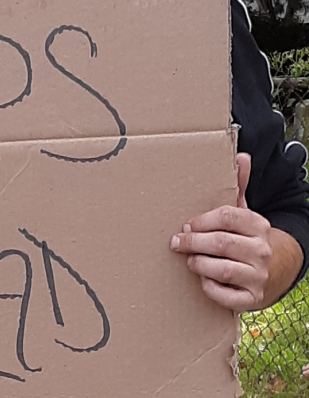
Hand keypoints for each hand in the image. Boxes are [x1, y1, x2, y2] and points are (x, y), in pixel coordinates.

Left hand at [170, 153, 302, 310]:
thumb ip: (239, 186)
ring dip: (199, 264)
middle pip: (220, 243)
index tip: (187, 225)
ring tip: (189, 260)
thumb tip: (241, 155)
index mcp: (258, 225)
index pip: (227, 216)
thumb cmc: (249, 237)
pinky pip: (226, 296)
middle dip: (193, 242)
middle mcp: (261, 250)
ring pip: (222, 269)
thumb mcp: (245, 212)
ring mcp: (259, 276)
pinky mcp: (253, 299)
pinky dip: (210, 288)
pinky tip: (204, 280)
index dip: (201, 220)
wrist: (279, 270)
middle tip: (176, 243)